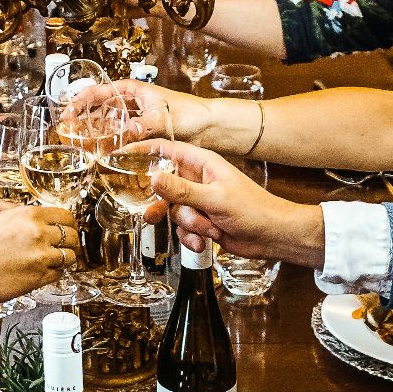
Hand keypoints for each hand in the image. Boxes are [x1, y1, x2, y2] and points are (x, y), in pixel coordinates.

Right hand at [0, 204, 75, 304]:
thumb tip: (43, 219)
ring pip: (70, 256)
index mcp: (30, 215)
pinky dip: (55, 272)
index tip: (68, 228)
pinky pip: (59, 274)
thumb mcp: (0, 219)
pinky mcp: (39, 278)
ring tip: (56, 260)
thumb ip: (25, 217)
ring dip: (65, 258)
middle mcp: (39, 234)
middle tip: (66, 245)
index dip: (70, 223)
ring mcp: (41, 257)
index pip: (66, 216)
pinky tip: (44, 270)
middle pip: (73, 236)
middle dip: (72, 241)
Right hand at [71, 79, 212, 141]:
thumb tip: (127, 132)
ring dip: (93, 130)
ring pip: (107, 122)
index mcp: (133, 90)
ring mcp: (135, 118)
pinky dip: (108, 141)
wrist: (207, 127)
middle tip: (66, 128)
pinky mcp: (140, 133)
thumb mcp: (163, 117)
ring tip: (78, 141)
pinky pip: (118, 136)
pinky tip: (99, 151)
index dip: (81, 100)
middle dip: (82, 115)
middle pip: (99, 106)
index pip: (100, 91)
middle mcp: (131, 103)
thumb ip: (144, 125)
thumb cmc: (190, 113)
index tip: (68, 111)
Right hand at [136, 139, 324, 267]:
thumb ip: (181, 189)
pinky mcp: (200, 220)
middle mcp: (197, 179)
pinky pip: (180, 228)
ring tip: (207, 228)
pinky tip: (206, 241)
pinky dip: (191, 237)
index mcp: (202, 163)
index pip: (166, 151)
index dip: (143, 152)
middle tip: (155, 214)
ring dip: (187, 224)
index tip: (121, 156)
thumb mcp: (214, 199)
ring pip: (171, 211)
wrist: (272, 236)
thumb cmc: (253, 210)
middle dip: (165, 205)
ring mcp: (197, 200)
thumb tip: (153, 178)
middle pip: (163, 186)